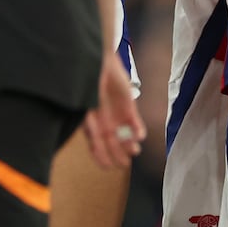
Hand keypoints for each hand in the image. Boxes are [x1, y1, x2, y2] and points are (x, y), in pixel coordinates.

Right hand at [83, 51, 145, 169]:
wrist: (101, 60)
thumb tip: (94, 136)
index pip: (95, 143)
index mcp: (90, 120)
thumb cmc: (89, 79)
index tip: (107, 166)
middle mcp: (103, 119)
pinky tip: (140, 136)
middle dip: (117, 154)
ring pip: (123, 134)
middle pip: (111, 142)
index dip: (101, 156)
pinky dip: (137, 128)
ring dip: (128, 143)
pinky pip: (133, 120)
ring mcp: (116, 113)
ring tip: (134, 152)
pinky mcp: (128, 105)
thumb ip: (92, 118)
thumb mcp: (87, 100)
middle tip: (124, 164)